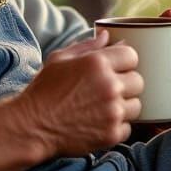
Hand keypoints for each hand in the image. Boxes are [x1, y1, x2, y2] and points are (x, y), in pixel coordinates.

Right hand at [20, 31, 143, 155]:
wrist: (32, 126)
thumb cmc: (43, 90)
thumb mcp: (59, 59)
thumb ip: (87, 46)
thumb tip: (108, 36)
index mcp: (97, 62)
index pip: (132, 55)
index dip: (124, 61)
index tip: (116, 68)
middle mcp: (109, 85)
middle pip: (138, 81)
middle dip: (126, 84)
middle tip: (109, 90)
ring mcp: (113, 111)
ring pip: (137, 105)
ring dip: (124, 106)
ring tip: (104, 108)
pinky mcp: (112, 134)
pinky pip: (128, 127)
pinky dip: (117, 126)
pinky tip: (100, 123)